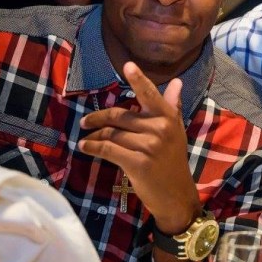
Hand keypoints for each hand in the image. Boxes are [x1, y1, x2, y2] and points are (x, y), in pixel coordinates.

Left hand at [78, 62, 199, 233]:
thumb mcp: (176, 132)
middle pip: (120, 116)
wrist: (176, 196)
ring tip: (85, 139)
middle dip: (99, 118)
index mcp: (168, 118)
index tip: (127, 65)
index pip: (150, 94)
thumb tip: (176, 82)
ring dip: (94, 136)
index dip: (138, 79)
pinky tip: (85, 148)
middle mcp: (160, 128)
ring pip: (112, 133)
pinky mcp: (137, 163)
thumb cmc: (173, 161)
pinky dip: (93, 148)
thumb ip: (172, 106)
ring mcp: (149, 146)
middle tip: (85, 122)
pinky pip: (108, 149)